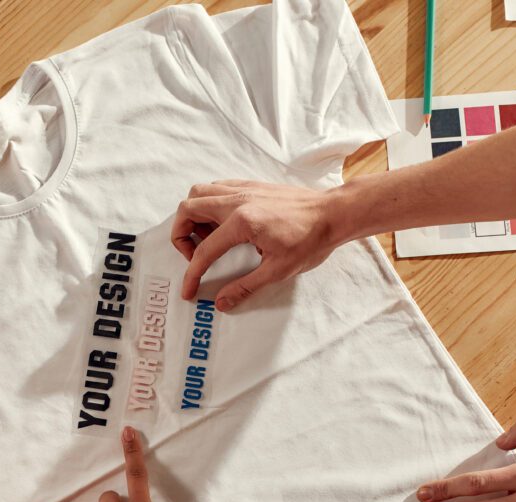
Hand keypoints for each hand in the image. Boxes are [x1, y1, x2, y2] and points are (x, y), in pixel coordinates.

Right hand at [172, 180, 347, 310]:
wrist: (334, 214)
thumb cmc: (311, 240)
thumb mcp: (278, 270)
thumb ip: (245, 286)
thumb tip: (222, 302)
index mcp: (242, 222)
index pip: (204, 251)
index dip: (192, 275)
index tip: (189, 291)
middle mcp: (237, 200)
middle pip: (188, 209)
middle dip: (181, 236)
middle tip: (195, 256)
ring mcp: (243, 189)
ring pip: (198, 193)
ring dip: (193, 216)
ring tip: (207, 237)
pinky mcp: (251, 185)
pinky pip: (216, 188)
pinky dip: (209, 204)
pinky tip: (221, 223)